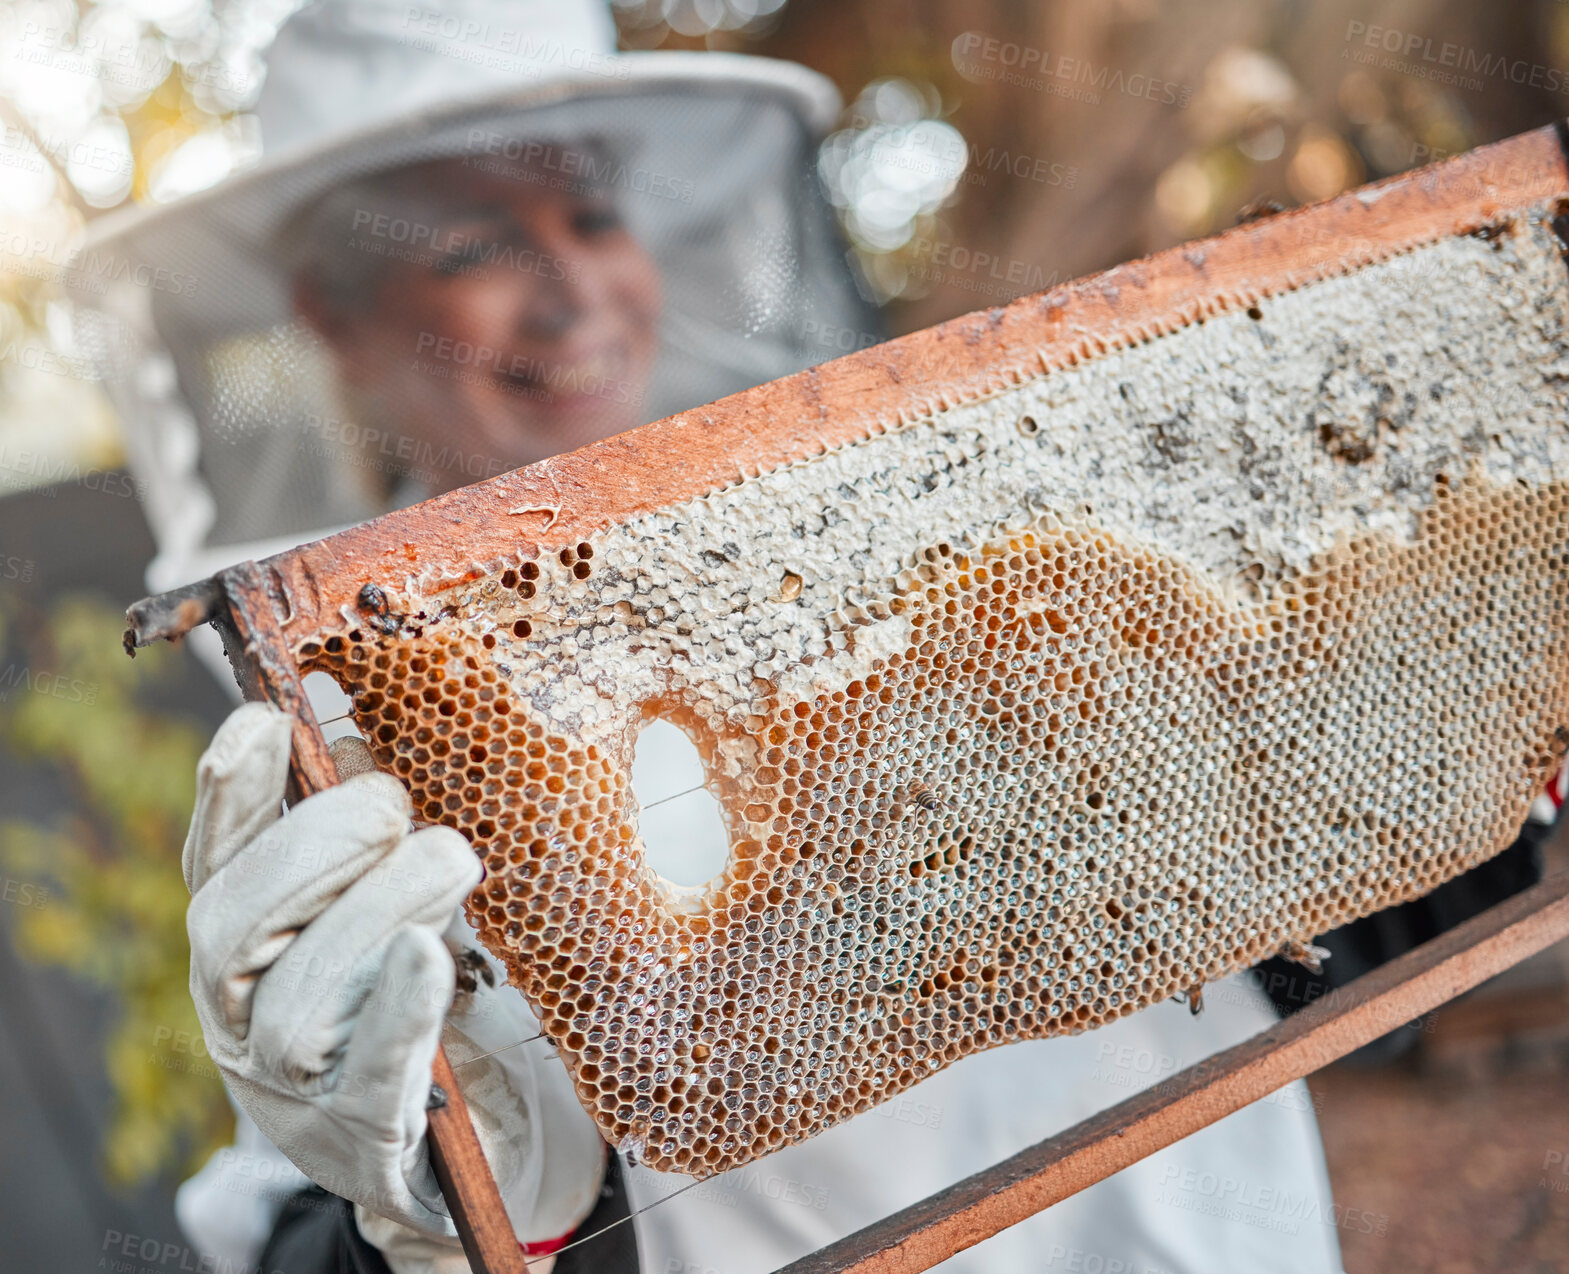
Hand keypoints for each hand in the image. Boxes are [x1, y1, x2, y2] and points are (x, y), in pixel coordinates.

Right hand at [182, 703, 605, 1248]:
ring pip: (297, 1000)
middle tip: (389, 805)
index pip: (214, 860)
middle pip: (232, 925)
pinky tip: (429, 957)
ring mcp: (286, 1079)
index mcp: (237, 937)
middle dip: (311, 849)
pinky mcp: (356, 1130)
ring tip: (448, 858)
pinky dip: (399, 1010)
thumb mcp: (375, 902)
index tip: (262, 723)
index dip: (230, 794)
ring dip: (376, 912)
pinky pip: (370, 1071)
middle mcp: (236, 1007)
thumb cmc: (393, 990)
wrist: (421, 1142)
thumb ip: (364, 838)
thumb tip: (370, 749)